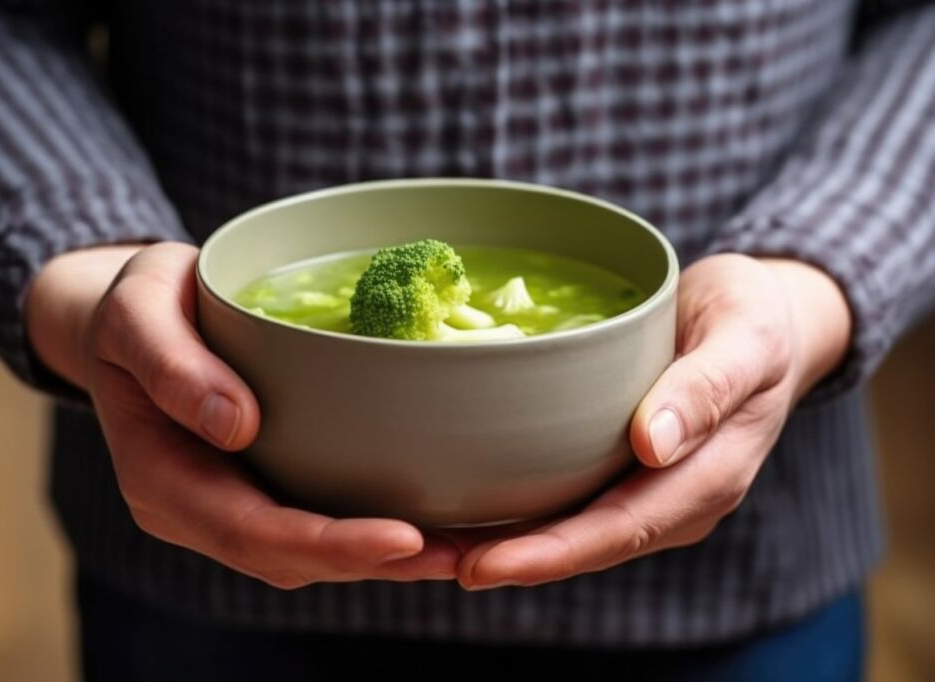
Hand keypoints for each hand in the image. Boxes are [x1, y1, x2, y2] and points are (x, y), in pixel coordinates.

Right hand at [25, 242, 458, 587]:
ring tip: (465, 547)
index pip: (251, 531)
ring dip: (386, 558)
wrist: (129, 321)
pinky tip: (428, 516)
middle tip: (461, 554)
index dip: (328, 544)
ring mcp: (228, 503)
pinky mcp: (259, 485)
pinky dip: (370, 528)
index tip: (403, 537)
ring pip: (309, 552)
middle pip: (290, 558)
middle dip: (377, 563)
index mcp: (161, 479)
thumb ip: (172, 366)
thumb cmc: (133, 308)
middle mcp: (197, 509)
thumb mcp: (137, 313)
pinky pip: (315, 518)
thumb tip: (237, 425)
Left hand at [455, 254, 851, 588]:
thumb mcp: (744, 337)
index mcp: (707, 477)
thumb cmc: (755, 318)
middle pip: (584, 542)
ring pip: (572, 529)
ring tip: (429, 545)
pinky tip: (467, 506)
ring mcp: (650, 489)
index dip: (550, 552)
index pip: (620, 528)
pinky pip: (571, 500)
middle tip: (427, 560)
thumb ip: (707, 388)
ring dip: (503, 543)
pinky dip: (520, 511)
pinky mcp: (625, 470)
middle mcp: (674, 499)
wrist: (765, 320)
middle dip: (508, 558)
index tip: (482, 563)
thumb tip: (654, 446)